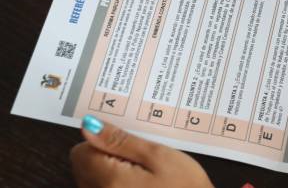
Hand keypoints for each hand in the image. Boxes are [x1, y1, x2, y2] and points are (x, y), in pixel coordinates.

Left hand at [70, 115, 212, 187]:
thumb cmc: (184, 187)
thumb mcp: (157, 155)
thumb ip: (120, 140)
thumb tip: (90, 126)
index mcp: (108, 178)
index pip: (82, 149)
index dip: (105, 141)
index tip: (128, 142)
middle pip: (85, 166)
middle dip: (108, 156)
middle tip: (141, 158)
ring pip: (93, 179)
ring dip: (113, 172)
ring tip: (144, 173)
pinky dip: (118, 184)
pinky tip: (143, 185)